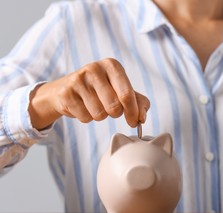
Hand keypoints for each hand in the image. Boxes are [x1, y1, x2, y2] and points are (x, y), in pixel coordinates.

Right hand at [29, 58, 149, 128]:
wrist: (66, 89)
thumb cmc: (101, 90)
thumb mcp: (122, 91)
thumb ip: (139, 103)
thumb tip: (141, 118)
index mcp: (112, 66)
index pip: (127, 95)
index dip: (133, 112)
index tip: (134, 121)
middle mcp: (95, 68)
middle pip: (114, 106)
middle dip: (115, 113)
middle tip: (110, 108)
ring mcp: (78, 80)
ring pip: (99, 114)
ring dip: (100, 115)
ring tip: (94, 105)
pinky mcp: (66, 93)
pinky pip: (85, 117)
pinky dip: (86, 117)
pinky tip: (82, 106)